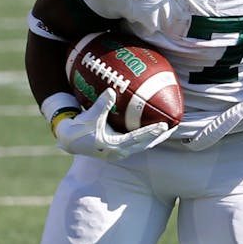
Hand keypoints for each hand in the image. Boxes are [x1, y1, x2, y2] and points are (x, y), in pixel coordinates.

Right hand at [53, 88, 171, 160]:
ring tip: (166, 130)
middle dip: (160, 137)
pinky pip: (136, 145)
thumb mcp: (90, 116)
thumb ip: (102, 104)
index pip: (138, 138)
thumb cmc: (80, 128)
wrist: (69, 141)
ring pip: (142, 146)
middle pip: (145, 145)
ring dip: (154, 139)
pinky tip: (152, 131)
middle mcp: (119, 152)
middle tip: (173, 127)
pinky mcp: (117, 151)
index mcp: (114, 145)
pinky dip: (145, 138)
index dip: (152, 132)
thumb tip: (111, 90)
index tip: (164, 125)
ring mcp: (119, 153)